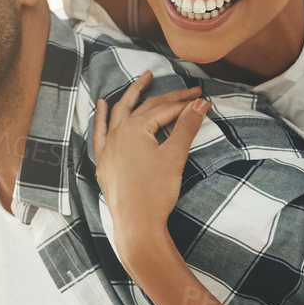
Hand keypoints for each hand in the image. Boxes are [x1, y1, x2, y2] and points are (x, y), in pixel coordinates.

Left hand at [92, 71, 207, 262]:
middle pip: (145, 107)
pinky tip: (101, 105)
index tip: (203, 98)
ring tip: (144, 80)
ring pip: (119, 112)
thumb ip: (187, 126)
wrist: (136, 224)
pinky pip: (100, 132)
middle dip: (168, 98)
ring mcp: (108, 147)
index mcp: (134, 128)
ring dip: (132, 95)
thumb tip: (201, 103)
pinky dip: (101, 116)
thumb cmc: (156, 192)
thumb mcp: (175, 156)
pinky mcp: (104, 161)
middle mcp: (117, 133)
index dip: (186, 103)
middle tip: (188, 90)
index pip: (164, 110)